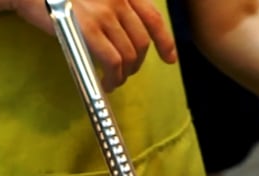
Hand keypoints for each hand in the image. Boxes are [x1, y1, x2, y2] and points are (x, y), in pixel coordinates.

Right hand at [12, 0, 176, 90]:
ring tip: (112, 82)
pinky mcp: (89, 29)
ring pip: (128, 55)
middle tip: (124, 75)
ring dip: (123, 75)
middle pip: (141, 42)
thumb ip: (111, 9)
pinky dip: (113, 77)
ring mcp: (104, 13)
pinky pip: (113, 61)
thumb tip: (125, 39)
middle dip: (136, 65)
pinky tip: (105, 82)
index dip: (165, 42)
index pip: (153, 18)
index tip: (169, 58)